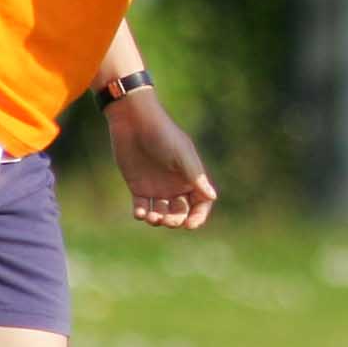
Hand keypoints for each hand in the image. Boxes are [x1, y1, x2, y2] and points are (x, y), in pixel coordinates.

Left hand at [107, 96, 216, 228]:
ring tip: (152, 216)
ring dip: (158, 220)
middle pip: (181, 212)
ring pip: (161, 213)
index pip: (201, 204)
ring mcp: (157, 188)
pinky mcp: (138, 187)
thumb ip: (196, 176)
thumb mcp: (182, 155)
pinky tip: (140, 213)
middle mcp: (176, 186)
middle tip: (168, 219)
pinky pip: (142, 208)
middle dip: (176, 220)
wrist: (135, 122)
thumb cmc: (163, 135)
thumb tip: (212, 196)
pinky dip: (142, 214)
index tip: (190, 225)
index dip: (198, 216)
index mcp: (190, 178)